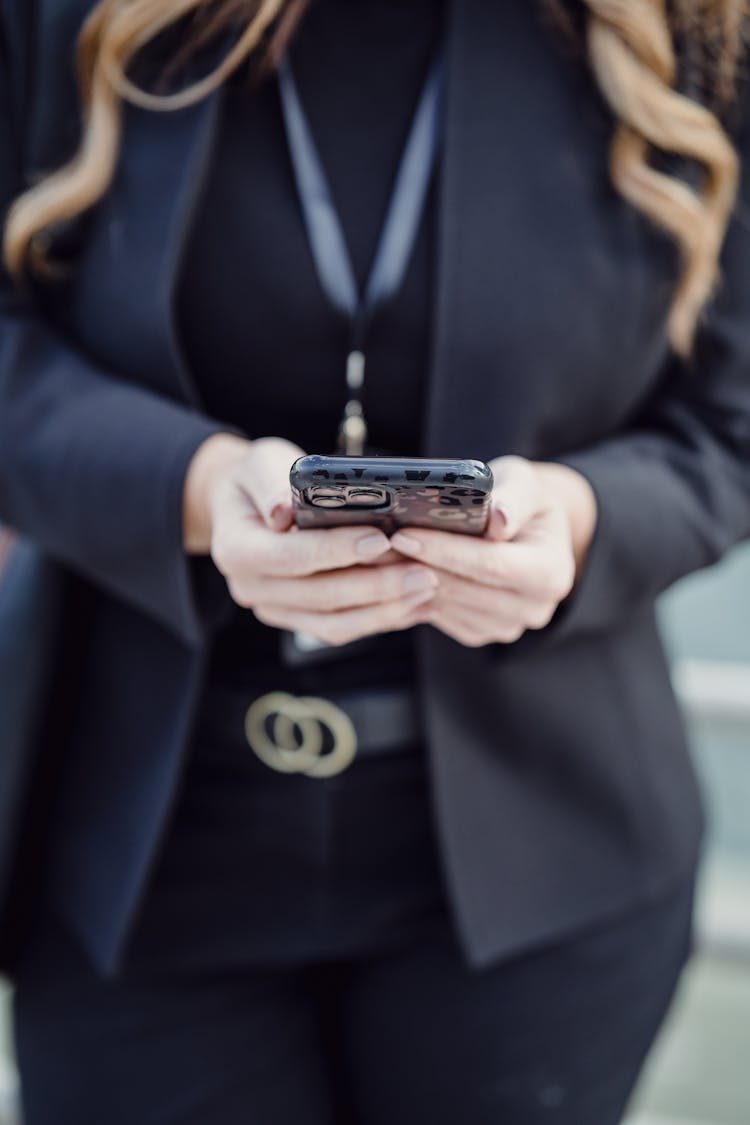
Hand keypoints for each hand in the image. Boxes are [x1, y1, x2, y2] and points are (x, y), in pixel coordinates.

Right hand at [183, 434, 438, 645]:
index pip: (291, 557)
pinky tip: (415, 604)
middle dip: (377, 585)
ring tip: (428, 587)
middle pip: (320, 596)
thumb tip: (283, 511)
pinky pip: (342, 628)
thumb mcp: (259, 464)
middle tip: (424, 572)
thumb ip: (270, 483)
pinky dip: (380, 618)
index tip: (381, 539)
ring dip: (385, 608)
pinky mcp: (298, 619)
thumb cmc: (260, 478)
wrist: (248, 506)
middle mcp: (250, 588)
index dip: (336, 550)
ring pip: (335, 622)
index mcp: (235, 550)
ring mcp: (274, 610)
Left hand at [389, 455, 596, 646]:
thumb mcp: (524, 482)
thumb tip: (498, 519)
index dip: (445, 550)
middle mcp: (534, 608)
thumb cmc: (520, 498)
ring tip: (375, 553)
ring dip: (407, 580)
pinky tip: (391, 569)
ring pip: (446, 604)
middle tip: (373, 544)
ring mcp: (506, 626)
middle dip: (417, 563)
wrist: (521, 525)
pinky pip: (439, 616)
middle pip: (464, 588)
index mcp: (552, 573)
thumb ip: (515, 497)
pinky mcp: (479, 632)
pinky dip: (412, 592)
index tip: (404, 534)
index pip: (490, 564)